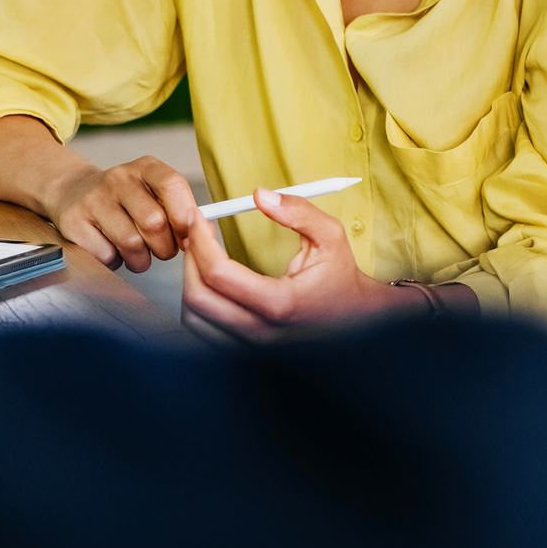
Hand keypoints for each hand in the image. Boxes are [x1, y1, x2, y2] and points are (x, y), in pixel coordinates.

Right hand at [38, 155, 198, 272]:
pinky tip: (111, 250)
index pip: (172, 184)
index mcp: (145, 167)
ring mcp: (93, 199)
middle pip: (154, 222)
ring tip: (136, 253)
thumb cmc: (125, 201)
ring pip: (131, 244)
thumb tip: (205, 232)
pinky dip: (115, 262)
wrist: (73, 194)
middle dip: (164, 247)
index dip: (185, 215)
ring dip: (140, 259)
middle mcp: (118, 178)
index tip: (187, 236)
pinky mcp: (74, 222)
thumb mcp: (152, 193)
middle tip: (161, 250)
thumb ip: (179, 210)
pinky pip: (107, 256)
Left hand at [180, 188, 419, 343]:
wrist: (356, 321)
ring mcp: (251, 348)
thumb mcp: (330, 236)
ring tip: (200, 254)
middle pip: (197, 299)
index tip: (198, 217)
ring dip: (189, 282)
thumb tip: (258, 195)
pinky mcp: (245, 352)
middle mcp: (261, 332)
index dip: (200, 241)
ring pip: (194, 320)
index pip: (219, 274)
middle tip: (195, 233)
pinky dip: (197, 304)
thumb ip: (297, 212)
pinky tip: (209, 280)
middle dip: (189, 260)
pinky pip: (203, 331)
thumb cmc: (341, 278)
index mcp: (280, 304)